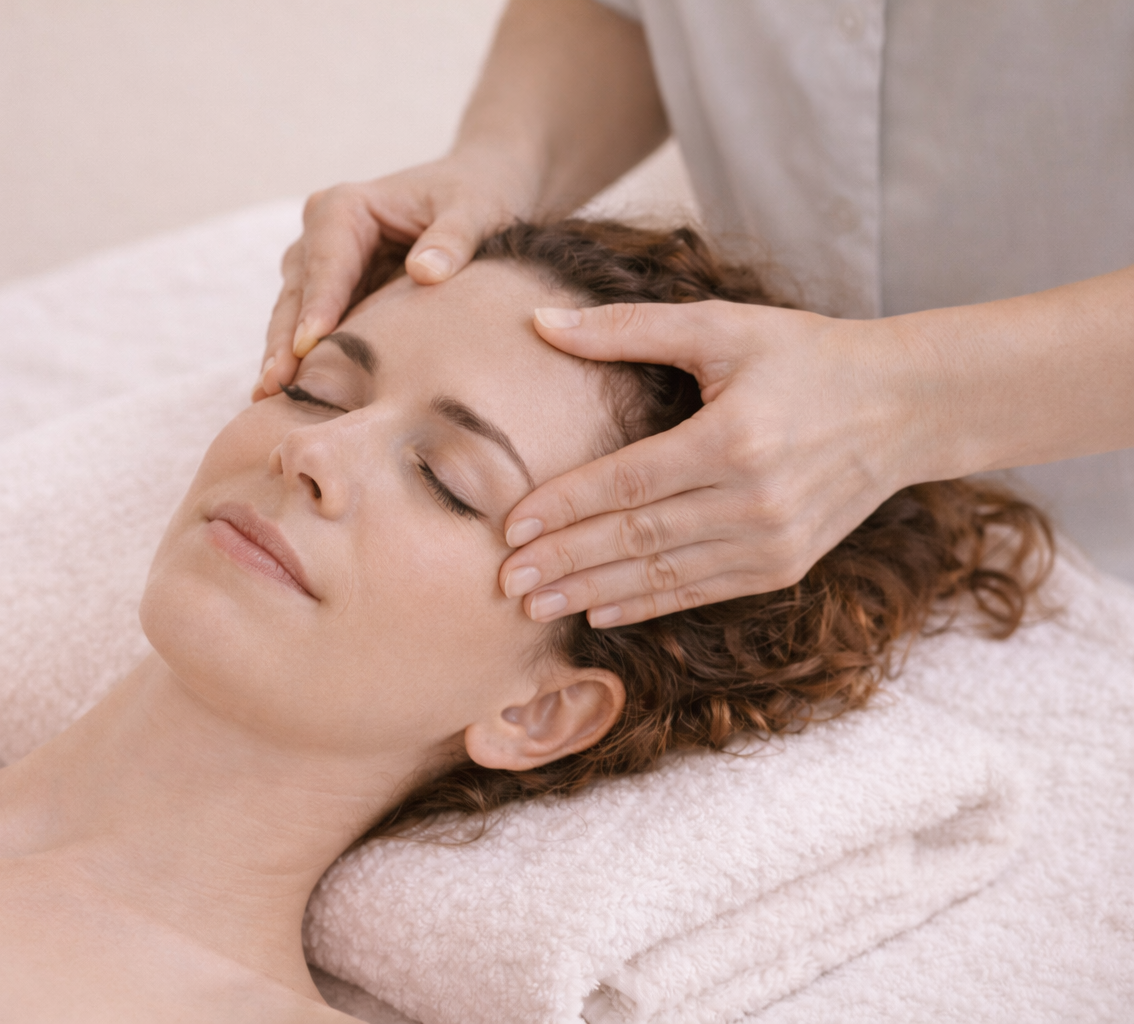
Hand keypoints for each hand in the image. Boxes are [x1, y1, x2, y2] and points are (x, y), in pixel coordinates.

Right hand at [253, 150, 541, 400]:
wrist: (477, 191)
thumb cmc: (474, 196)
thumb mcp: (475, 210)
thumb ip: (453, 238)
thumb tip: (425, 273)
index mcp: (346, 207)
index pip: (326, 262)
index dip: (317, 304)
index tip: (308, 344)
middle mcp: (320, 233)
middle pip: (297, 293)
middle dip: (284, 340)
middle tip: (274, 386)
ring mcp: (319, 265)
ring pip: (291, 315)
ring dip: (281, 355)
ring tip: (270, 396)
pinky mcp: (329, 293)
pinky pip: (308, 329)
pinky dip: (299, 360)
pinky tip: (288, 395)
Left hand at [499, 301, 932, 626]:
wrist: (907, 405)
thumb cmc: (806, 355)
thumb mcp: (723, 326)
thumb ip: (629, 328)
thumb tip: (539, 320)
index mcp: (733, 439)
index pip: (627, 483)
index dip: (565, 507)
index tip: (509, 526)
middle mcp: (754, 500)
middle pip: (636, 538)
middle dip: (564, 562)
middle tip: (503, 581)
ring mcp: (772, 542)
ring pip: (663, 576)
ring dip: (593, 594)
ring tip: (534, 606)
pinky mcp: (784, 566)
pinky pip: (700, 591)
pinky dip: (646, 605)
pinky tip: (598, 612)